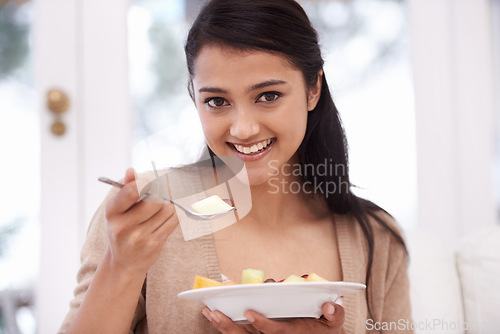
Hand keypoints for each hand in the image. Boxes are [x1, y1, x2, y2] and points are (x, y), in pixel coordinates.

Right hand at [104, 168, 178, 274]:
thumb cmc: (122, 229)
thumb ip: (126, 189)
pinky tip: (164, 218)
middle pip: (155, 199)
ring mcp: (140, 237)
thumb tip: (131, 170)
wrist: (124, 263)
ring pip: (167, 208)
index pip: (132, 191)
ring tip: (157, 211)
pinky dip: (173, 215)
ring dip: (167, 205)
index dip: (144, 183)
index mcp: (112, 212)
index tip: (147, 182)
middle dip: (158, 195)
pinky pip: (174, 220)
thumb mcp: (118, 210)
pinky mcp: (155, 244)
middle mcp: (124, 226)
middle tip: (155, 196)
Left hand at [202, 302, 344, 333]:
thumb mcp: (335, 322)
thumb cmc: (324, 326)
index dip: (262, 324)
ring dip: (223, 325)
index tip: (250, 312)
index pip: (275, 332)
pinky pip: (238, 332)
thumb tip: (329, 306)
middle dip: (231, 326)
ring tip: (208, 312)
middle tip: (216, 313)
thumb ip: (335, 314)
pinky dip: (224, 325)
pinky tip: (212, 314)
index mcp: (293, 333)